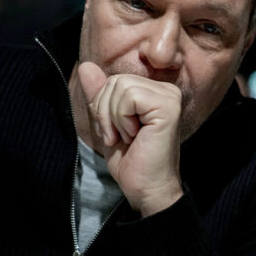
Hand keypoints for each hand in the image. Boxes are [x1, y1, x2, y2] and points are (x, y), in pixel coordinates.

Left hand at [78, 61, 184, 216]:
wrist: (146, 189)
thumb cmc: (131, 161)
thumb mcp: (106, 123)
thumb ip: (98, 94)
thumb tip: (85, 66)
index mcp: (154, 92)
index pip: (114, 80)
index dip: (103, 105)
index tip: (114, 132)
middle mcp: (167, 90)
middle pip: (116, 80)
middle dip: (105, 111)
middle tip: (118, 137)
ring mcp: (170, 97)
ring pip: (120, 86)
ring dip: (113, 118)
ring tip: (126, 137)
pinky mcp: (168, 107)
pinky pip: (129, 96)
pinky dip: (122, 119)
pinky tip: (135, 136)